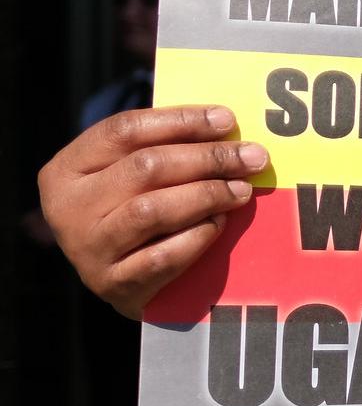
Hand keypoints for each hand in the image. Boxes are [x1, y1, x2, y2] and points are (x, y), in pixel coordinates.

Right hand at [38, 106, 266, 318]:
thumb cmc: (131, 212)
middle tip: (252, 157)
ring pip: (152, 210)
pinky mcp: (114, 285)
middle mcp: (68, 208)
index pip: (123, 131)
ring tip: (241, 190)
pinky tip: (219, 223)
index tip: (227, 120)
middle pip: (145, 168)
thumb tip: (223, 125)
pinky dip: (197, 236)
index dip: (180, 120)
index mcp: (66, 170)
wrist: (118, 280)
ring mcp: (87, 250)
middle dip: (207, 158)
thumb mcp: (129, 177)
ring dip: (207, 195)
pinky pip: (164, 256)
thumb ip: (162, 149)